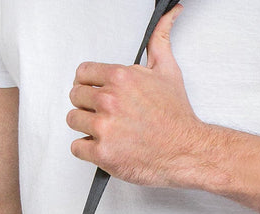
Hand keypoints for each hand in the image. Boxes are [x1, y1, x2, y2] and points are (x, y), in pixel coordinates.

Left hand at [66, 4, 208, 187]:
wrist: (186, 152)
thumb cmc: (176, 118)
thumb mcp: (167, 71)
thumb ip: (159, 39)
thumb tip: (170, 13)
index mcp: (120, 78)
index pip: (83, 73)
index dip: (89, 84)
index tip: (96, 93)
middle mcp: (109, 101)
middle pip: (75, 96)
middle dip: (88, 105)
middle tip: (106, 114)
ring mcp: (104, 128)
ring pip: (73, 120)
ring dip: (87, 126)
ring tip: (107, 131)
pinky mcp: (102, 153)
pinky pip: (77, 147)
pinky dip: (88, 149)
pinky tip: (105, 146)